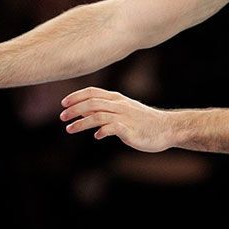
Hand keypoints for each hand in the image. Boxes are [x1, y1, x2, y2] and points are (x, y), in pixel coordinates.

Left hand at [60, 87, 174, 152]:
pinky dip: (102, 131)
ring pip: (98, 115)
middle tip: (62, 117)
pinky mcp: (130, 130)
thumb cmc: (143, 121)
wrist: (167, 128)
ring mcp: (125, 117)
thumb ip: (105, 110)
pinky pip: (112, 128)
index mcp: (117, 98)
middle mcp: (119, 105)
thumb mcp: (123, 111)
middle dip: (74, 109)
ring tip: (70, 129)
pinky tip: (97, 136)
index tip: (63, 104)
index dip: (76, 96)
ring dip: (81, 122)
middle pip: (92, 102)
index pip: (92, 92)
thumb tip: (83, 113)